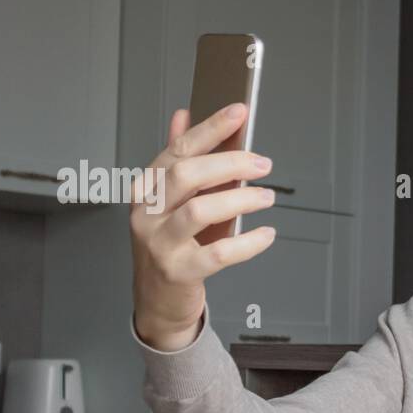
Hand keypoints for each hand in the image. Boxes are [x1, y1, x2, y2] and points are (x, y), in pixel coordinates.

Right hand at [129, 103, 278, 350]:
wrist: (158, 301)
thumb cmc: (170, 245)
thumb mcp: (170, 200)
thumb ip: (178, 159)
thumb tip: (184, 114)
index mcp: (146, 188)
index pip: (178, 149)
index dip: (210, 128)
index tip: (240, 111)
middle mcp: (147, 213)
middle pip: (187, 174)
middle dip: (229, 162)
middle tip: (262, 163)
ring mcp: (159, 243)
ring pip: (200, 210)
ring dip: (240, 199)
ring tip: (267, 196)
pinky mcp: (178, 271)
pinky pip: (218, 253)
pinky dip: (248, 242)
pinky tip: (266, 234)